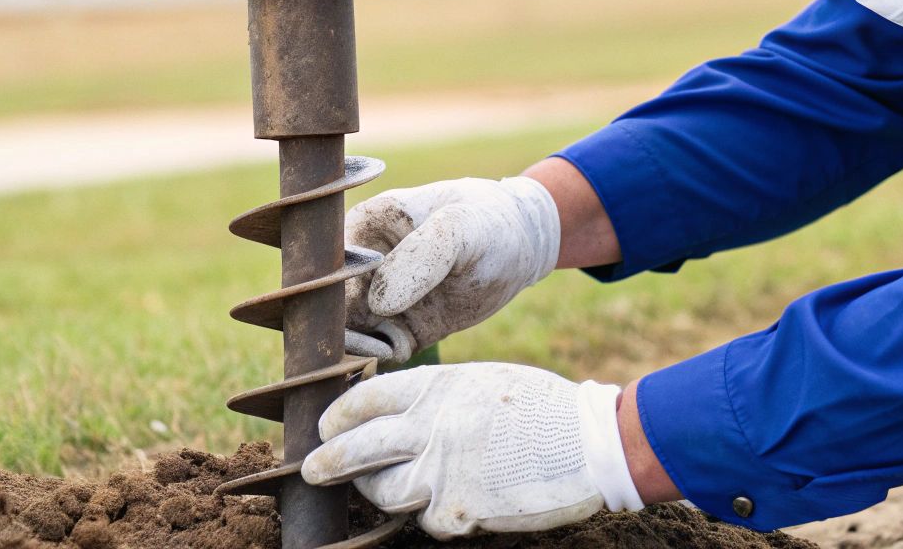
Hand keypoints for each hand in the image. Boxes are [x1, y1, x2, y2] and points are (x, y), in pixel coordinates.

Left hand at [301, 362, 643, 537]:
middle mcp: (431, 428)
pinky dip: (435, 514)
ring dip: (380, 492)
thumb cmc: (541, 408)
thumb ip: (439, 399)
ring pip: (385, 491)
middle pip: (357, 449)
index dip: (339, 415)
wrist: (590, 443)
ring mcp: (443, 472)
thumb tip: (402, 414)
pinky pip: (428, 519)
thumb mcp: (482, 383)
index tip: (328, 426)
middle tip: (313, 470)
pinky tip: (457, 503)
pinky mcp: (459, 511)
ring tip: (385, 488)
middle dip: (328, 463)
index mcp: (437, 389)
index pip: (365, 400)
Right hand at [342, 177, 560, 362]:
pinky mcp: (398, 331)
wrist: (522, 247)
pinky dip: (382, 358)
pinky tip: (407, 349)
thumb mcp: (464, 227)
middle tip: (378, 338)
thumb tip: (379, 302)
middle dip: (341, 330)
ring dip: (362, 349)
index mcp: (363, 227)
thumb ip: (424, 254)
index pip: (324, 265)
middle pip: (326, 307)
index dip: (328, 293)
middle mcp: (361, 266)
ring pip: (345, 335)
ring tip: (396, 342)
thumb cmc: (489, 222)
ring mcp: (378, 301)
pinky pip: (375, 353)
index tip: (360, 310)